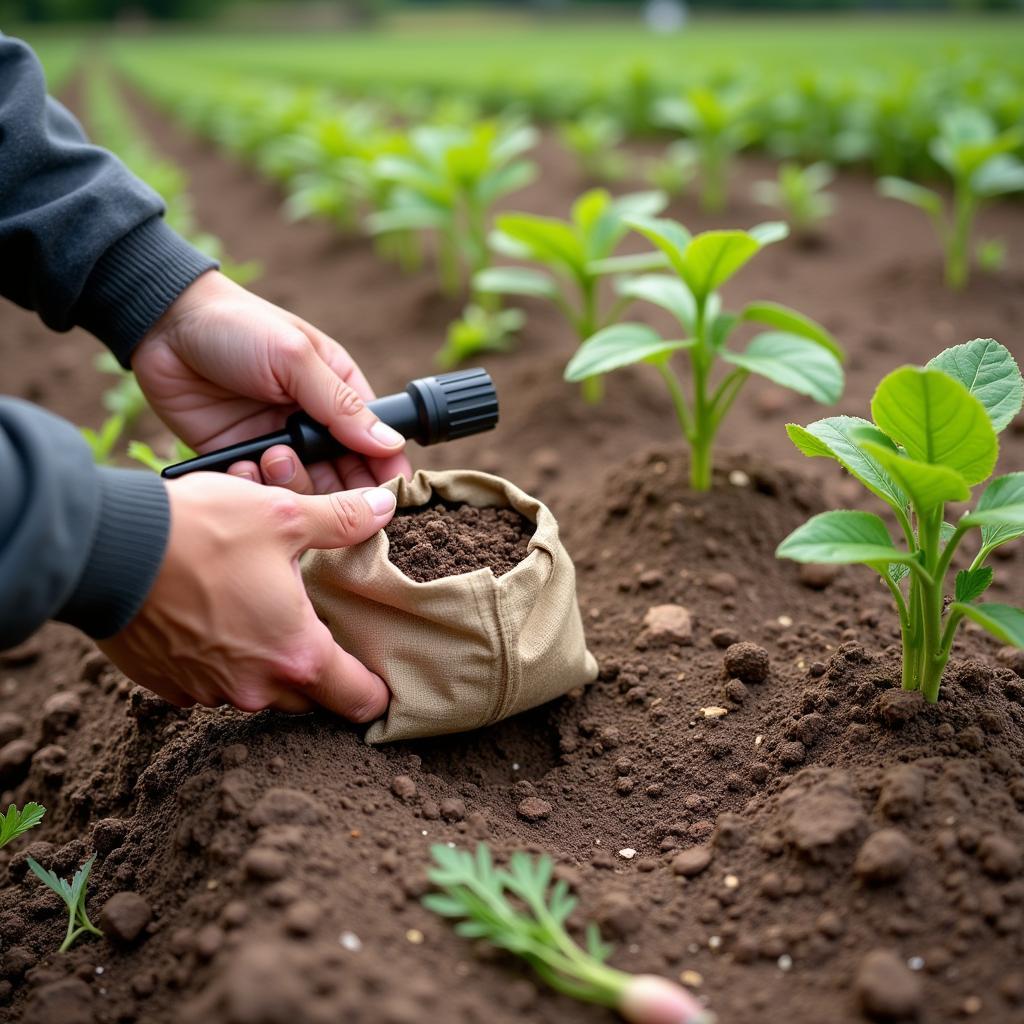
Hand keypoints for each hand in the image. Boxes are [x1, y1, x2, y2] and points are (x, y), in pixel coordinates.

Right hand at [98, 473, 395, 718]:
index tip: (383, 677)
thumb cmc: (202, 532)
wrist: (107, 549)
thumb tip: (383, 507)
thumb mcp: (282, 514)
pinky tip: (215, 618)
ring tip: (261, 612)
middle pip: (310, 697)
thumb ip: (341, 519)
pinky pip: (212, 682)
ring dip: (267, 661)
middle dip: (319, 668)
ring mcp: (208, 691)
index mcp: (296, 654)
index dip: (377, 690)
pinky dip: (221, 659)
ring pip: (259, 689)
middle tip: (319, 627)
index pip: (358, 700)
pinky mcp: (169, 686)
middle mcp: (256, 686)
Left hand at [132, 270, 411, 492]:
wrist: (161, 325)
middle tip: (320, 482)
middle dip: (337, 490)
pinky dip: (254, 488)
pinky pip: (258, 491)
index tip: (382, 500)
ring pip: (302, 491)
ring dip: (291, 482)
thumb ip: (342, 406)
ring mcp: (275, 445)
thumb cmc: (237, 326)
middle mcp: (312, 425)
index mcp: (338, 394)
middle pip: (344, 478)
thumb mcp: (296, 359)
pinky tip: (243, 467)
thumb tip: (391, 444)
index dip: (384, 474)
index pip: (376, 444)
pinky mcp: (237, 459)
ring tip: (271, 456)